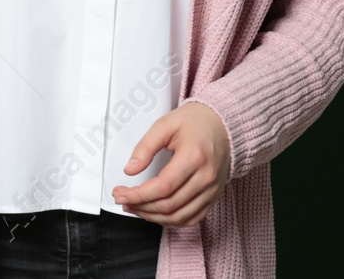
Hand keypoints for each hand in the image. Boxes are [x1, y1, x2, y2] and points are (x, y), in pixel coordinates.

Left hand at [111, 101, 231, 227]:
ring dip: (153, 216)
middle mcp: (206, 177)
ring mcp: (212, 190)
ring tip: (134, 207)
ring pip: (179, 216)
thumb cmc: (194, 122)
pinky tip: (155, 213)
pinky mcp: (213, 197)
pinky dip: (171, 220)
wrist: (222, 125)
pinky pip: (192, 218)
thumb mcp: (165, 125)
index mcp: (194, 157)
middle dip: (141, 206)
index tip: (120, 194)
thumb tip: (130, 169)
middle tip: (122, 199)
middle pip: (170, 204)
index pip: (163, 187)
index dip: (138, 194)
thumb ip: (145, 147)